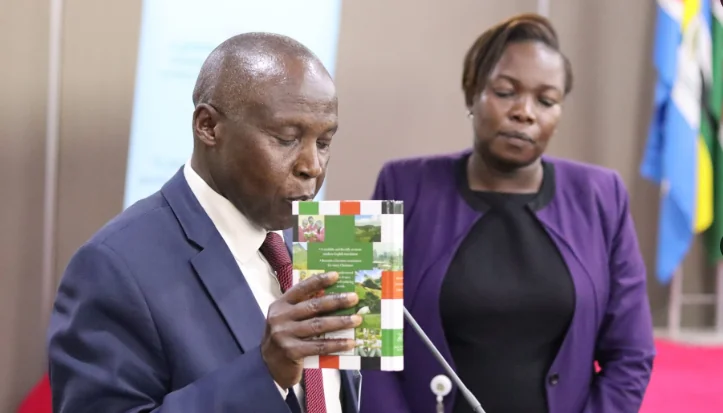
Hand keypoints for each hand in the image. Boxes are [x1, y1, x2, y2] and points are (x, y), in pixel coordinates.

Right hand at [261, 271, 361, 388]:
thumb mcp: (287, 319)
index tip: (336, 275)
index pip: (301, 288)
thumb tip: (333, 299)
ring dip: (340, 322)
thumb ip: (302, 309)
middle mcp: (280, 317)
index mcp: (280, 305)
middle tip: (354, 298)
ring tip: (357, 319)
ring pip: (318, 325)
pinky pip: (319, 346)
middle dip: (336, 301)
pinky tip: (350, 343)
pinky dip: (336, 344)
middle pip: (313, 306)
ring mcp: (284, 334)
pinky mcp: (291, 351)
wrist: (267, 367)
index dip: (319, 281)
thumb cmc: (284, 338)